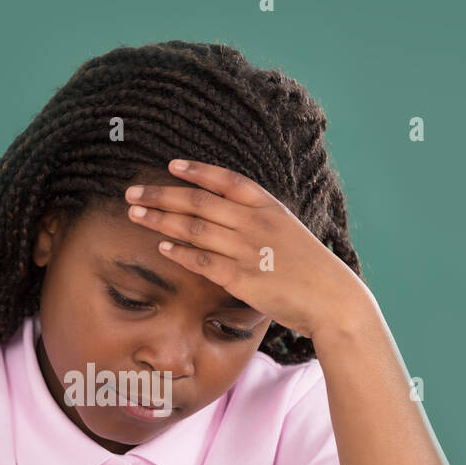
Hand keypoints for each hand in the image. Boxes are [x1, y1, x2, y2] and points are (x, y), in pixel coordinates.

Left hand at [125, 159, 378, 341]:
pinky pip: (204, 261)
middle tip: (132, 191)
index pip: (226, 180)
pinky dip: (181, 252)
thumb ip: (258, 222)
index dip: (197, 171)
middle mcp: (255, 223)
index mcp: (268, 207)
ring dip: (161, 220)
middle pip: (199, 202)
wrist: (332, 299)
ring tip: (135, 213)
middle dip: (162, 195)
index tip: (171, 165)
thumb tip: (227, 217)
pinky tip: (162, 247)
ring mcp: (247, 250)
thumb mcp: (287, 232)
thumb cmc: (310, 268)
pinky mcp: (242, 279)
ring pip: (195, 228)